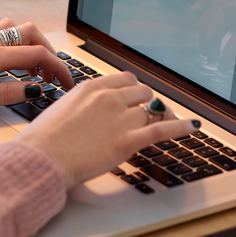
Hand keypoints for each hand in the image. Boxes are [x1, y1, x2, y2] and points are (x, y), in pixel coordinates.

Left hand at [0, 13, 74, 117]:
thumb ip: (4, 93)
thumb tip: (34, 89)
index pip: (37, 55)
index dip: (59, 69)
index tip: (67, 85)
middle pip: (28, 33)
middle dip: (48, 51)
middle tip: (51, 76)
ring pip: (8, 25)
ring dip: (25, 40)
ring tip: (28, 64)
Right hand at [14, 72, 198, 189]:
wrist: (42, 157)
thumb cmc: (44, 139)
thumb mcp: (61, 109)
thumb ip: (81, 105)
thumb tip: (90, 112)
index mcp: (91, 87)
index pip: (124, 79)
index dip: (131, 90)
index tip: (133, 97)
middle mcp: (108, 97)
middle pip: (141, 92)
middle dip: (143, 103)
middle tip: (142, 114)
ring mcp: (119, 118)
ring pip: (149, 110)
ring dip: (150, 119)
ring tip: (154, 125)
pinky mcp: (128, 140)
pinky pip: (162, 129)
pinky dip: (181, 127)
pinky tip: (193, 126)